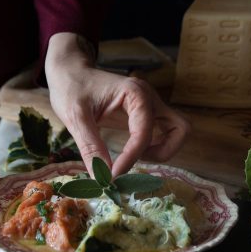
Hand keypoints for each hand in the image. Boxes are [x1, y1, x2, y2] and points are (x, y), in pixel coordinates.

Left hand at [45, 33, 190, 176]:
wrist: (71, 73)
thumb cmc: (71, 88)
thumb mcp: (75, 117)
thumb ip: (91, 147)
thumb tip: (102, 178)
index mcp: (134, 93)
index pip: (144, 132)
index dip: (131, 158)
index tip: (112, 176)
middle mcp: (149, 97)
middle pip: (179, 128)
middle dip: (162, 152)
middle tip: (134, 161)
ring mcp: (151, 104)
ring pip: (178, 129)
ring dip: (164, 149)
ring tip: (136, 156)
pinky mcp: (146, 112)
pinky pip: (165, 131)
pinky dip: (157, 145)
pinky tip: (135, 151)